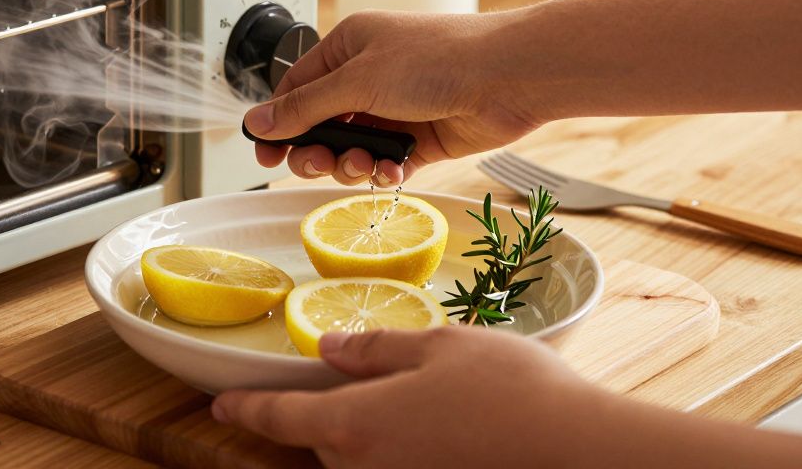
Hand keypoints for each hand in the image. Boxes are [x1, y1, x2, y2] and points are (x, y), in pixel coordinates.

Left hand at [211, 326, 598, 468]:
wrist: (580, 450)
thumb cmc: (510, 389)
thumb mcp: (438, 346)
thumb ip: (376, 349)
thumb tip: (330, 350)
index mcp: (355, 423)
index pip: (281, 417)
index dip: (247, 410)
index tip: (222, 407)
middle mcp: (367, 467)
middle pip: (324, 442)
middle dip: (329, 416)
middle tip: (358, 389)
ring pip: (360, 460)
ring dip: (369, 435)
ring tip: (417, 408)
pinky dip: (401, 451)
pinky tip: (439, 432)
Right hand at [245, 10, 539, 185]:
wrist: (507, 77)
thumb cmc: (441, 58)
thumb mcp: (357, 80)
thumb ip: (304, 108)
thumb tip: (257, 121)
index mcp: (348, 48)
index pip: (296, 89)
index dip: (278, 123)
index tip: (266, 153)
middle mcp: (368, 77)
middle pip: (319, 125)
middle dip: (315, 150)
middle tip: (320, 162)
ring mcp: (394, 110)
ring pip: (350, 149)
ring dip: (350, 163)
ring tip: (365, 162)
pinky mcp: (419, 139)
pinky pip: (384, 164)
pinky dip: (382, 171)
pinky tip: (392, 168)